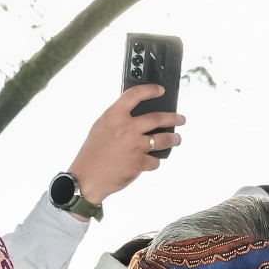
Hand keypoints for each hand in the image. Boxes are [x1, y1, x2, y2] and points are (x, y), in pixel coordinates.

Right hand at [69, 84, 187, 201]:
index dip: (150, 90)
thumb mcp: (101, 127)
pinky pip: (155, 160)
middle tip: (180, 119)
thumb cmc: (92, 154)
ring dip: (173, 139)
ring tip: (177, 139)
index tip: (160, 90)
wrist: (88, 178)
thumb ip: (117, 119)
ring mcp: (135, 146)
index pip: (135, 95)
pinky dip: (154, 161)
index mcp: (114, 116)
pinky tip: (151, 161)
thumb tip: (136, 115)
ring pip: (163, 139)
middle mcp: (126, 128)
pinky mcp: (139, 163)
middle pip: (157, 118)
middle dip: (173, 118)